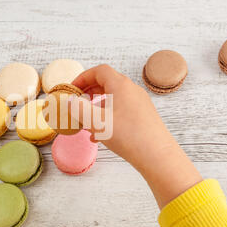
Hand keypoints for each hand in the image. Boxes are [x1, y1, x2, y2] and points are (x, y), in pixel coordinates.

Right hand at [72, 65, 201, 207]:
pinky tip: (99, 135)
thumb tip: (70, 101)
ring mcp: (140, 103)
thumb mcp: (96, 122)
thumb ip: (79, 109)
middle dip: (89, 91)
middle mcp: (132, 90)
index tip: (72, 89)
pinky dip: (108, 116)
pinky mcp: (144, 116)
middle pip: (107, 82)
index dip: (83, 77)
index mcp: (121, 85)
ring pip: (114, 98)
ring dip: (98, 106)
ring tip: (87, 120)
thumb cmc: (127, 136)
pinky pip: (122, 110)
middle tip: (78, 102)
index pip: (99, 71)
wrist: (157, 155)